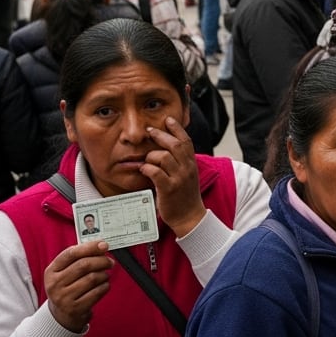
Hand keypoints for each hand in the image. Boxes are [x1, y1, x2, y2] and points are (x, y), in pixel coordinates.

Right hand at [43, 242, 112, 332]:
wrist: (62, 314)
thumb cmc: (67, 287)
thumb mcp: (65, 272)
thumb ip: (79, 258)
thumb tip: (100, 246)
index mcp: (51, 271)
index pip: (71, 254)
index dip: (90, 247)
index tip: (103, 245)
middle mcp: (55, 284)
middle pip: (84, 265)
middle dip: (101, 261)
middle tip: (110, 262)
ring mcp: (64, 298)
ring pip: (92, 278)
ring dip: (104, 275)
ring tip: (104, 275)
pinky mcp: (76, 308)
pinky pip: (97, 292)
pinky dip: (105, 286)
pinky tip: (103, 285)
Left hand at [142, 116, 204, 236]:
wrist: (189, 217)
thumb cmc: (185, 196)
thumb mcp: (187, 175)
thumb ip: (180, 162)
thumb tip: (167, 149)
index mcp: (191, 164)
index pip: (186, 141)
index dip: (177, 128)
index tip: (168, 119)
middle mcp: (187, 169)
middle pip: (174, 144)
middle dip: (160, 135)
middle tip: (150, 131)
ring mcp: (178, 178)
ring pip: (163, 156)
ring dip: (151, 156)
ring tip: (147, 161)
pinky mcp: (168, 188)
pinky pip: (155, 172)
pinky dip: (147, 168)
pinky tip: (144, 170)